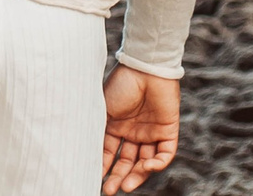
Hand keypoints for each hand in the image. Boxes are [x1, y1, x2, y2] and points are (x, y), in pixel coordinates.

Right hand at [101, 66, 178, 193]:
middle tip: (110, 190)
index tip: (95, 178)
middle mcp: (134, 131)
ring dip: (137, 176)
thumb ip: (97, 131)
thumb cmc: (120, 84)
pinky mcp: (168, 131)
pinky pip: (165, 154)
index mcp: (117, 125)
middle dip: (119, 177)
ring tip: (126, 187)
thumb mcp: (103, 110)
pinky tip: (146, 167)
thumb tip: (84, 153)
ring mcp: (151, 132)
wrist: (144, 67)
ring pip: (145, 162)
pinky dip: (157, 164)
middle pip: (127, 162)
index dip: (104, 166)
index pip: (110, 153)